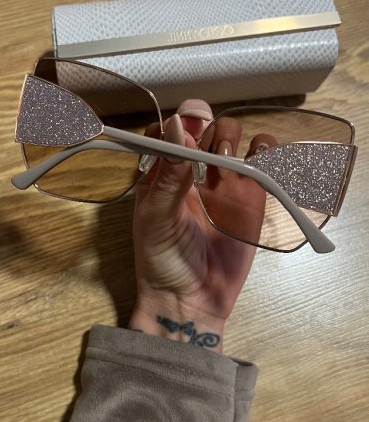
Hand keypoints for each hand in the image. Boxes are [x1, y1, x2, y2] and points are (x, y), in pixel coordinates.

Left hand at [129, 100, 273, 352]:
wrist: (191, 300)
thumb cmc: (162, 260)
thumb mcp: (156, 215)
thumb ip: (168, 172)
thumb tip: (176, 124)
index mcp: (162, 173)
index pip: (170, 130)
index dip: (178, 122)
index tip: (185, 129)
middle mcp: (192, 173)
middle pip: (204, 127)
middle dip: (207, 127)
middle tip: (208, 151)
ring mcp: (223, 183)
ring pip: (232, 137)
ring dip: (231, 136)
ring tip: (226, 162)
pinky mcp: (251, 198)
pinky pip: (262, 162)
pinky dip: (265, 152)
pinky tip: (258, 161)